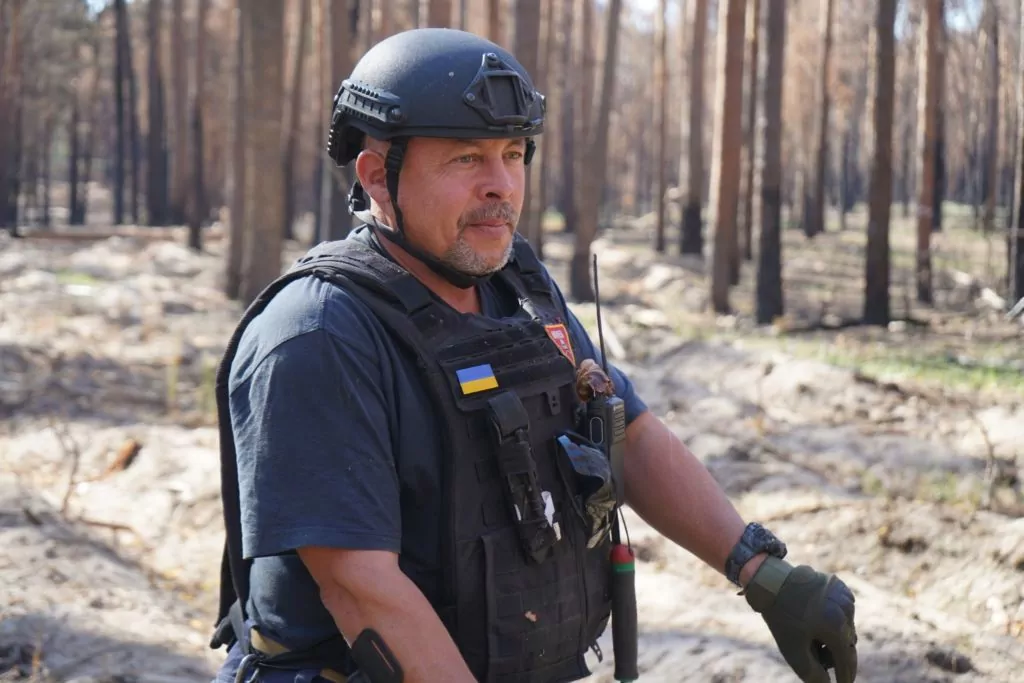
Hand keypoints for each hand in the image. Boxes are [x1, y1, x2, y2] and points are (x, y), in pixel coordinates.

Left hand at [743, 557, 857, 682]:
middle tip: (815, 652)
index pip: (846, 660)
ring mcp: (843, 596)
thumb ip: (812, 672)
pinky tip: (816, 617)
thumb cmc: (781, 616)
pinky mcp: (839, 586)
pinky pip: (843, 610)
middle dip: (833, 654)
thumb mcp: (793, 649)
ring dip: (834, 636)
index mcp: (836, 627)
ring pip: (845, 627)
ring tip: (811, 633)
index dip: (845, 677)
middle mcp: (845, 611)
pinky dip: (834, 618)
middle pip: (846, 644)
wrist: (772, 581)